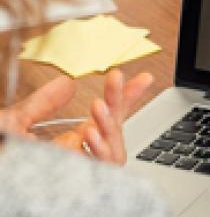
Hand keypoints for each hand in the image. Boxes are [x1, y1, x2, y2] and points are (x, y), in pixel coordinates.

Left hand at [0, 69, 152, 165]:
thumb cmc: (2, 157)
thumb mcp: (13, 126)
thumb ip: (42, 105)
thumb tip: (67, 83)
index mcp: (74, 143)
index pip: (108, 117)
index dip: (126, 97)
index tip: (142, 78)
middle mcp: (85, 157)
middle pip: (115, 128)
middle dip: (119, 100)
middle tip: (116, 77)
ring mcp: (88, 173)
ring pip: (114, 149)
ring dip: (109, 125)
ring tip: (98, 105)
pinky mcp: (89, 185)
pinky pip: (103, 170)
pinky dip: (99, 151)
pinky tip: (88, 133)